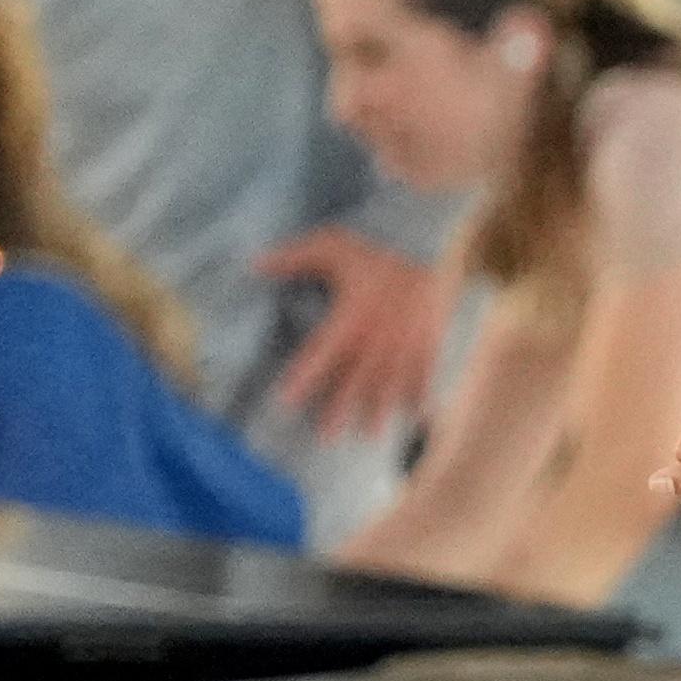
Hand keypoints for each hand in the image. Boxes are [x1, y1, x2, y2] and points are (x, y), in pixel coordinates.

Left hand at [257, 229, 450, 443]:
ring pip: (389, 384)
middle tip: (325, 438)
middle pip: (354, 381)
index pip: (320, 355)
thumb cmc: (373, 244)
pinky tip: (416, 415)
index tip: (285, 401)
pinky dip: (421, 394)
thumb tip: (253, 265)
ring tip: (368, 435)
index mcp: (349, 318)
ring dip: (378, 411)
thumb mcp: (328, 244)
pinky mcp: (428, 339)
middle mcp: (376, 338)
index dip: (302, 379)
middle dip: (339, 410)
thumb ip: (292, 258)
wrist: (425, 241)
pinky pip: (425, 372)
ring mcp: (404, 342)